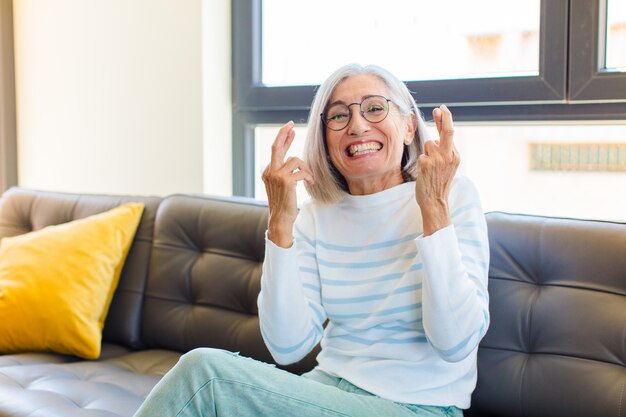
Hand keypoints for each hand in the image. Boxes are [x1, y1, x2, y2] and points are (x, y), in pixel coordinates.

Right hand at [262, 121, 313, 247]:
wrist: (280, 219)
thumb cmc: (284, 203)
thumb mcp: (282, 185)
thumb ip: (284, 171)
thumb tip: (292, 158)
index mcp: (268, 171)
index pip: (276, 151)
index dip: (283, 138)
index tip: (289, 128)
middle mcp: (269, 171)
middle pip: (276, 147)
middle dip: (283, 133)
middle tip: (291, 124)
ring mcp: (276, 176)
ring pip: (296, 160)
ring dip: (306, 168)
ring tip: (309, 177)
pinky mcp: (286, 181)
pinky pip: (302, 171)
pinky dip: (308, 176)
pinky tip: (310, 183)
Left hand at [415, 105, 459, 235]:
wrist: (435, 201)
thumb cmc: (438, 183)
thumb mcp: (447, 166)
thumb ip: (444, 151)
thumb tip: (436, 137)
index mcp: (455, 155)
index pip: (450, 133)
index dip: (445, 119)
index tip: (441, 109)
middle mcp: (449, 156)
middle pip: (447, 131)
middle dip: (444, 117)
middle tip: (439, 108)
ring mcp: (438, 160)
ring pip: (429, 143)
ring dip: (427, 151)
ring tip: (429, 166)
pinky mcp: (427, 164)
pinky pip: (422, 155)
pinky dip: (422, 161)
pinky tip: (425, 172)